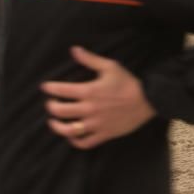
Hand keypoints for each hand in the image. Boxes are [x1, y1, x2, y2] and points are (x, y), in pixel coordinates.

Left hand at [41, 46, 156, 149]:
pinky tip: (72, 135)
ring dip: (57, 126)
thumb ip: (90, 59)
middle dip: (51, 106)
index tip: (45, 87)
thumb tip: (73, 50)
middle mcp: (89, 109)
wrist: (148, 100)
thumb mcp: (110, 66)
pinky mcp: (104, 134)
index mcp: (89, 91)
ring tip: (54, 122)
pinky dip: (74, 141)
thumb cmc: (128, 83)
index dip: (50, 88)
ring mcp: (96, 123)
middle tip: (51, 103)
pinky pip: (84, 143)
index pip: (61, 91)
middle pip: (59, 111)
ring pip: (68, 130)